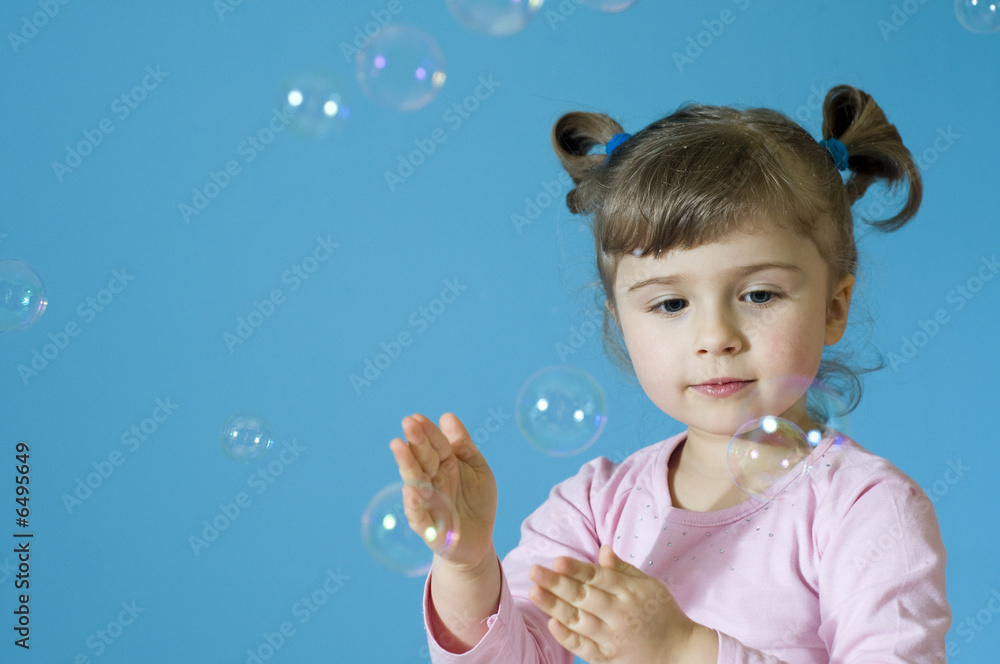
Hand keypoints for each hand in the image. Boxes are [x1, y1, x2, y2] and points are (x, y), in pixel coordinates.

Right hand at [389, 413, 497, 571]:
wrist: (479, 540)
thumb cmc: (476, 501)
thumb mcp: (478, 468)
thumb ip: (463, 445)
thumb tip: (447, 417)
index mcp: (445, 465)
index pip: (436, 445)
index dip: (428, 431)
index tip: (417, 417)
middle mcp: (433, 481)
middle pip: (423, 459)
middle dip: (416, 441)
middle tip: (408, 424)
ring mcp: (428, 502)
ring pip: (415, 482)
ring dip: (407, 465)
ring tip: (399, 446)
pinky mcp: (428, 527)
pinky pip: (418, 515)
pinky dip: (413, 503)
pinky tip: (410, 489)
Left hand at [528, 545, 716, 662]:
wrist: (682, 654)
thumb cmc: (663, 614)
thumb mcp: (649, 585)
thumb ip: (623, 569)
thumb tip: (602, 549)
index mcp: (630, 592)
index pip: (598, 577)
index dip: (577, 569)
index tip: (557, 560)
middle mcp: (621, 614)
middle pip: (584, 596)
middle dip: (556, 583)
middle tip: (534, 571)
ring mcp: (614, 638)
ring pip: (578, 620)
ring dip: (554, 606)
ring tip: (534, 592)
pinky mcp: (609, 658)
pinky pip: (584, 647)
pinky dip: (567, 637)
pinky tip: (551, 623)